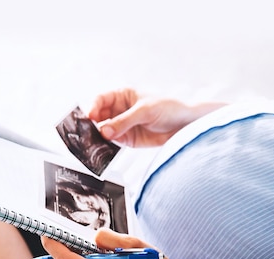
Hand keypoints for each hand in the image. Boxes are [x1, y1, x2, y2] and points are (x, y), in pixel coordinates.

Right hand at [88, 88, 225, 147]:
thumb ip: (124, 121)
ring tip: (94, 143)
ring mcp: (122, 125)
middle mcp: (120, 110)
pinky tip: (103, 149)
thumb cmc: (169, 108)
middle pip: (99, 116)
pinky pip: (112, 143)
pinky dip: (106, 146)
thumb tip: (104, 130)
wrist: (185, 125)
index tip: (89, 117)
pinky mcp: (128, 139)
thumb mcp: (145, 111)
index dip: (93, 107)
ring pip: (103, 130)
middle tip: (88, 133)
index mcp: (122, 95)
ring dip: (98, 137)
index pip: (101, 99)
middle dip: (92, 124)